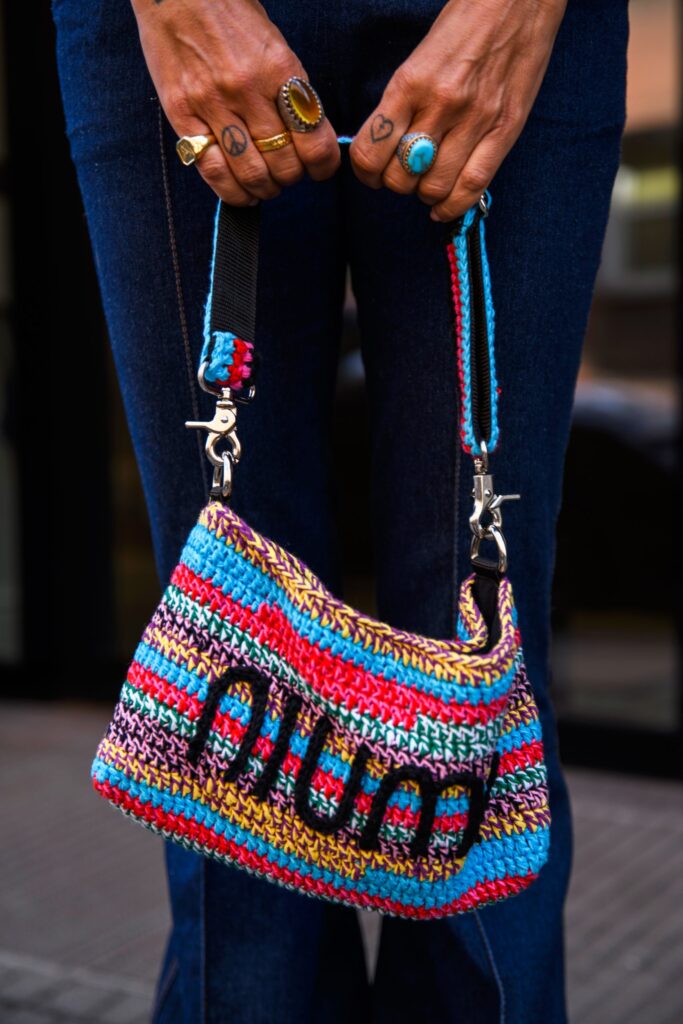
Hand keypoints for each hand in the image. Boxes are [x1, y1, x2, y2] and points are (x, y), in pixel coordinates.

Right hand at [131, 0, 339, 204]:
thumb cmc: (230, 14)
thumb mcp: (274, 44)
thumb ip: (291, 91)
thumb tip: (310, 138)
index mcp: (279, 69)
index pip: (314, 140)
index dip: (322, 166)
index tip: (320, 169)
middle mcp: (247, 89)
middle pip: (284, 163)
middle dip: (292, 177)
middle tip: (288, 173)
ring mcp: (212, 104)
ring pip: (251, 173)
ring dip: (265, 188)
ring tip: (266, 185)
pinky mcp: (182, 115)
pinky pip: (212, 170)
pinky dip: (232, 191)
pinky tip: (241, 192)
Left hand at [349, 0, 567, 220]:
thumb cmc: (465, 22)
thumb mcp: (420, 56)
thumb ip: (403, 102)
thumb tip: (385, 147)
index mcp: (411, 82)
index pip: (372, 151)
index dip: (365, 172)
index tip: (370, 172)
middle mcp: (441, 105)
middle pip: (401, 177)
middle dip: (394, 183)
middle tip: (401, 174)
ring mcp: (476, 120)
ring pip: (434, 187)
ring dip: (423, 194)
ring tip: (426, 182)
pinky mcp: (505, 130)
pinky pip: (473, 186)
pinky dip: (452, 206)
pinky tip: (442, 207)